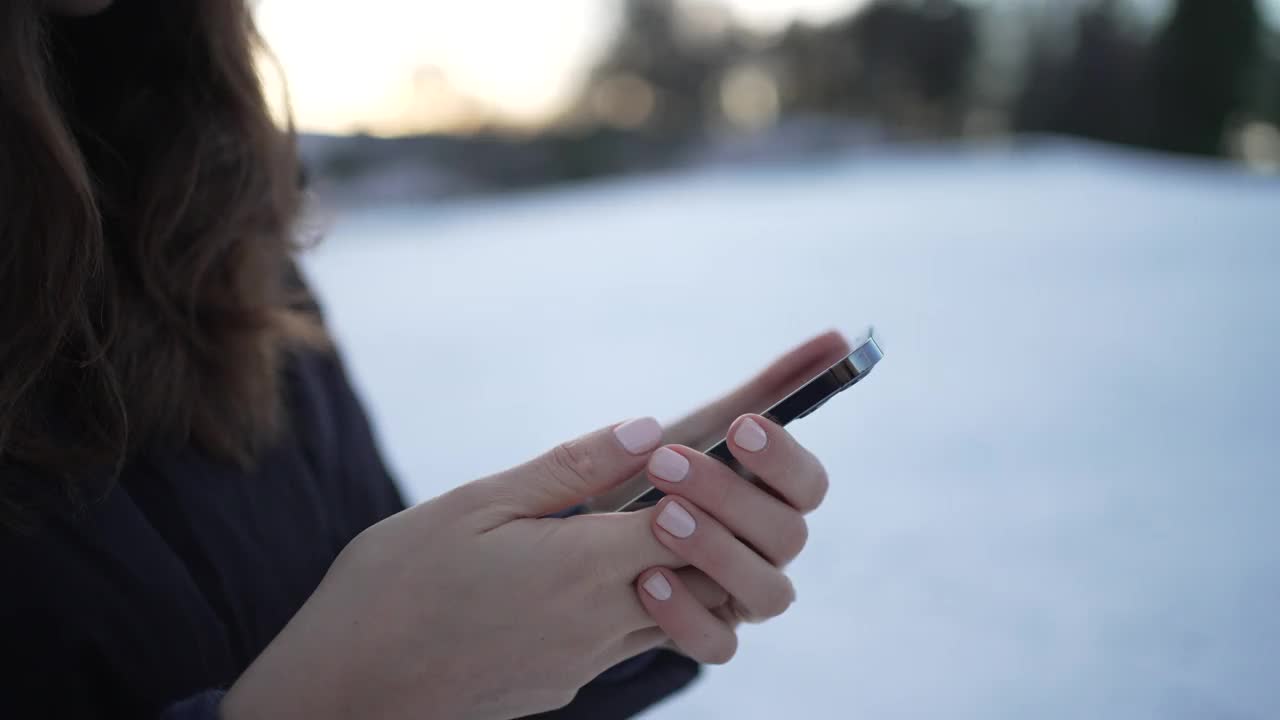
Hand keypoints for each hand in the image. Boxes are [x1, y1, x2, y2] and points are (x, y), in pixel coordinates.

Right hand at [222, 418, 720, 719]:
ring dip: (679, 569)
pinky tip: (591, 569)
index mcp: (582, 568)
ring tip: (645, 520)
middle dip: (714, 530)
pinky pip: (629, 643)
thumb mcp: (476, 504)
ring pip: (676, 617)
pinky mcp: (564, 686)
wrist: (342, 693)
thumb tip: (651, 431)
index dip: (708, 485)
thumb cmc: (393, 586)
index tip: (695, 453)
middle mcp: (600, 626)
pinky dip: (637, 603)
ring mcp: (585, 664)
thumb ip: (572, 469)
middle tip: (691, 484)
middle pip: (706, 580)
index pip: (693, 526)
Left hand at [629, 332, 846, 663]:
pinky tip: (643, 582)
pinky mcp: (706, 638)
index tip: (740, 427)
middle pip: (788, 535)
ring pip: (767, 593)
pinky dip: (686, 616)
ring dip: (717, 553)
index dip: (784, 457)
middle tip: (665, 464)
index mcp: (776, 499)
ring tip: (659, 519)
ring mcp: (741, 598)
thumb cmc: (653, 473)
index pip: (809, 485)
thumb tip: (839, 337)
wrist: (581, 542)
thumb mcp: (698, 427)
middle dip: (731, 496)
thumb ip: (766, 387)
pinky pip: (718, 646)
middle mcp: (768, 551)